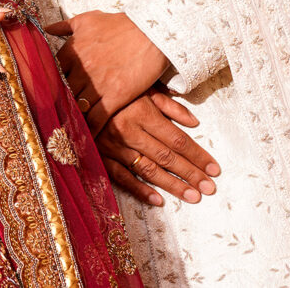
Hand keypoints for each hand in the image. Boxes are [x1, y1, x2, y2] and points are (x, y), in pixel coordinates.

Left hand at [45, 11, 168, 133]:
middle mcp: (81, 69)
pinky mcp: (115, 97)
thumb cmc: (120, 24)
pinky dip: (89, 130)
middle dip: (58, 103)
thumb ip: (65, 25)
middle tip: (54, 114)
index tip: (46, 93)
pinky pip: (97, 119)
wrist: (152, 32)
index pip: (51, 73)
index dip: (49, 84)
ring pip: (77, 107)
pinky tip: (84, 139)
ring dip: (72, 118)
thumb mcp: (89, 19)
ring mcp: (97, 85)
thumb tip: (47, 28)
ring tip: (66, 129)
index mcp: (72, 51)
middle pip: (62, 93)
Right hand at [96, 89, 220, 205]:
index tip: (214, 169)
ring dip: (172, 185)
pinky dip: (139, 189)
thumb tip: (195, 122)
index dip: (198, 155)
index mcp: (142, 112)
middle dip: (191, 174)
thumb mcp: (144, 88)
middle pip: (167, 157)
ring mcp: (113, 146)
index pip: (177, 139)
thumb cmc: (116, 90)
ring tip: (192, 197)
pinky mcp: (100, 155)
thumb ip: (169, 105)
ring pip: (148, 169)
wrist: (75, 94)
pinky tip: (157, 200)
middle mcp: (129, 131)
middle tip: (210, 188)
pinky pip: (121, 177)